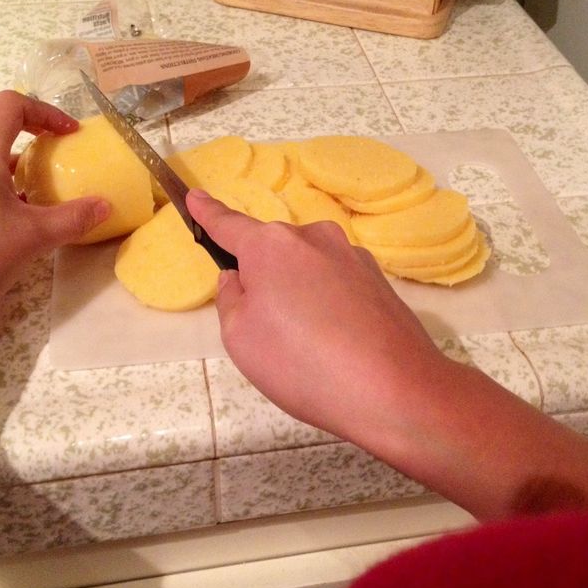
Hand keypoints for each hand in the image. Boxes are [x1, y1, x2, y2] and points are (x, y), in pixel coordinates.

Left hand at [0, 90, 108, 341]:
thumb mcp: (32, 240)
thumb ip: (72, 219)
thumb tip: (105, 206)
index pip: (11, 105)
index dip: (45, 112)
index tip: (70, 135)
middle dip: (27, 128)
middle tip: (56, 152)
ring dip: (8, 157)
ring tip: (35, 188)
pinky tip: (6, 217)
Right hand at [186, 189, 444, 440]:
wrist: (393, 389)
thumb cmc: (301, 363)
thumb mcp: (240, 337)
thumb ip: (231, 297)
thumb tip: (241, 277)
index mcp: (271, 244)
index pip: (229, 224)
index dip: (208, 213)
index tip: (194, 198)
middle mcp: (314, 238)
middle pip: (272, 251)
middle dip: (262, 277)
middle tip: (265, 331)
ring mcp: (352, 256)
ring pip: (307, 269)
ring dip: (298, 295)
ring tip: (306, 347)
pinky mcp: (379, 281)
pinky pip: (336, 286)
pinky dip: (327, 307)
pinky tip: (336, 344)